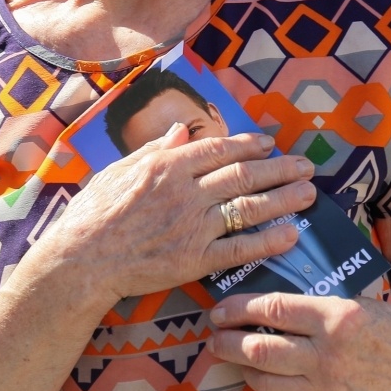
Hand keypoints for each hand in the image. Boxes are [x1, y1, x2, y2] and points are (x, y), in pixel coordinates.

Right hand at [32, 126, 316, 305]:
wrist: (82, 259)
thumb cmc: (93, 213)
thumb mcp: (119, 169)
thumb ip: (154, 149)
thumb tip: (182, 131)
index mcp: (167, 166)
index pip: (219, 149)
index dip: (249, 144)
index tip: (270, 142)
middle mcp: (185, 192)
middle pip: (243, 175)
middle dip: (279, 168)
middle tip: (305, 166)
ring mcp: (192, 226)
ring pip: (248, 208)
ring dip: (283, 199)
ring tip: (308, 194)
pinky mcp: (194, 260)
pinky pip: (239, 249)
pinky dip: (267, 241)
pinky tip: (290, 234)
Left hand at [208, 290, 390, 390]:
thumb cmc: (384, 330)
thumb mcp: (354, 300)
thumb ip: (313, 299)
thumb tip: (263, 294)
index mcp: (335, 317)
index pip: (273, 310)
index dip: (238, 308)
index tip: (220, 310)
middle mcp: (328, 355)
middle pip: (259, 350)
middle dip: (227, 342)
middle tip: (214, 336)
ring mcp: (326, 389)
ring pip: (264, 380)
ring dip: (242, 367)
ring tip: (236, 355)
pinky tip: (264, 378)